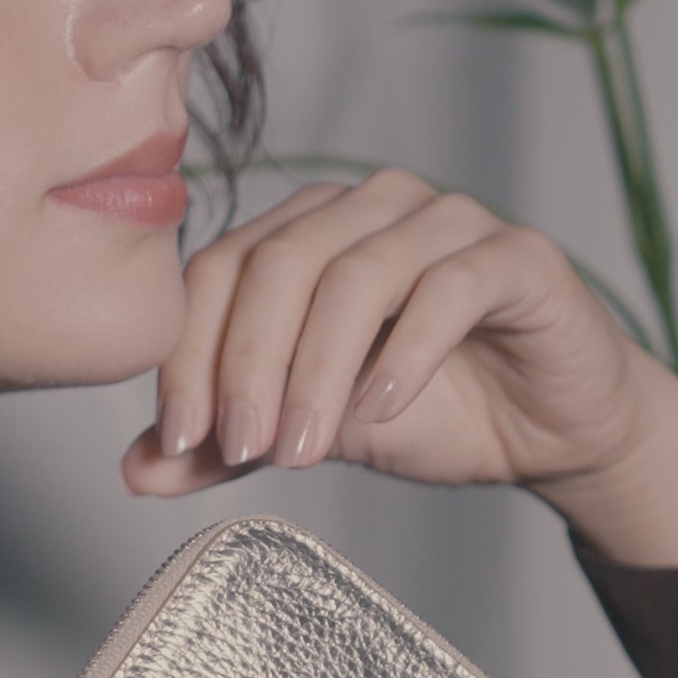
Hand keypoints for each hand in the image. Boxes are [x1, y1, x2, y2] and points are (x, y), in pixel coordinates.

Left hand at [121, 169, 677, 566]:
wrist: (544, 431)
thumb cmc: (430, 410)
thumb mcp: (307, 433)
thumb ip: (224, 446)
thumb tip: (134, 470)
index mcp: (308, 233)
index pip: (221, 270)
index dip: (192, 354)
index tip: (183, 438)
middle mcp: (371, 206)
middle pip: (280, 263)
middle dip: (248, 364)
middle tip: (240, 449)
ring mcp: (447, 220)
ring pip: (358, 274)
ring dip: (318, 371)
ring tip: (301, 449)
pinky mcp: (515, 254)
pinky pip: (449, 287)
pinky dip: (405, 353)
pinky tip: (381, 410)